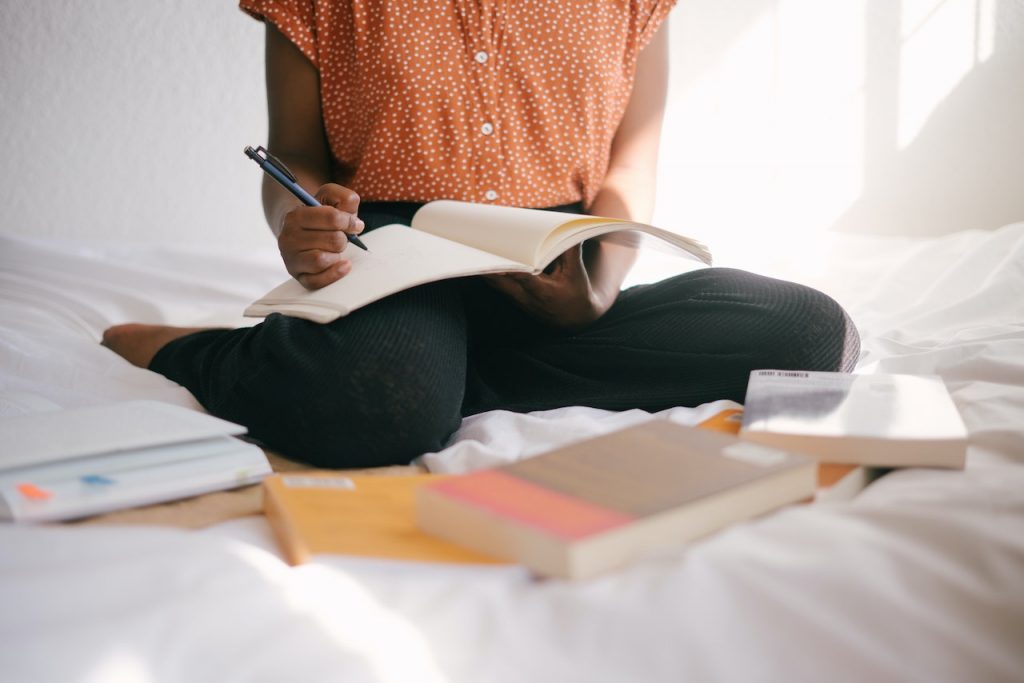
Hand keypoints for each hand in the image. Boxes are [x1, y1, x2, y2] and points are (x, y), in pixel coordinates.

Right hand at [277, 184, 364, 289]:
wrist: (302, 235)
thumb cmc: (321, 218)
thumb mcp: (331, 200)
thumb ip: (345, 198)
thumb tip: (355, 222)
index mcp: (296, 215)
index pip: (332, 217)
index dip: (349, 221)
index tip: (353, 224)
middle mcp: (288, 237)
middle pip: (333, 240)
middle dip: (344, 239)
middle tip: (341, 238)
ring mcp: (291, 259)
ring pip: (322, 260)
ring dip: (337, 256)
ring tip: (335, 251)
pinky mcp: (298, 276)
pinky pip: (318, 281)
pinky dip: (335, 274)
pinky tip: (343, 265)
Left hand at [483, 244, 611, 331]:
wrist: (573, 320)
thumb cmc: (576, 294)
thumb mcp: (576, 273)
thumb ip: (570, 251)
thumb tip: (568, 227)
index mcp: (543, 292)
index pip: (523, 279)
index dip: (510, 269)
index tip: (498, 257)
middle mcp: (526, 297)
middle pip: (500, 282)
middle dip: (488, 266)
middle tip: (476, 246)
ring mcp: (517, 299)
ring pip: (495, 284)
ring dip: (485, 268)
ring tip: (473, 247)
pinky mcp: (514, 298)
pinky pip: (497, 285)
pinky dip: (490, 272)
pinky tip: (482, 257)